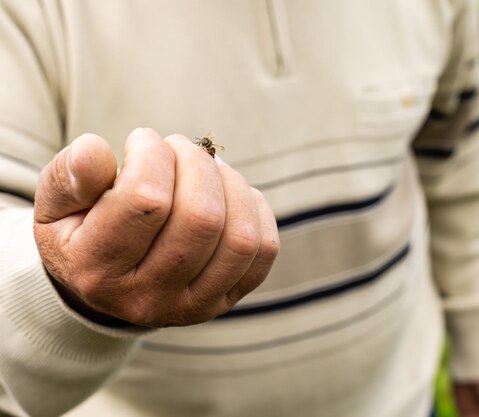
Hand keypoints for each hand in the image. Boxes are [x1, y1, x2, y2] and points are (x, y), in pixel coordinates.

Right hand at [33, 128, 279, 326]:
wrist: (107, 286)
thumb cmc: (81, 234)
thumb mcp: (55, 206)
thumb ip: (69, 177)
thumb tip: (95, 149)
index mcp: (99, 270)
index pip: (146, 201)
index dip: (152, 154)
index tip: (143, 140)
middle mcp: (149, 298)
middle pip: (202, 218)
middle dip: (196, 164)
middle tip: (179, 147)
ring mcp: (194, 305)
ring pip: (241, 237)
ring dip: (230, 184)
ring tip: (205, 168)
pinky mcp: (227, 299)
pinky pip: (264, 250)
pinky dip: (255, 210)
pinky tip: (229, 195)